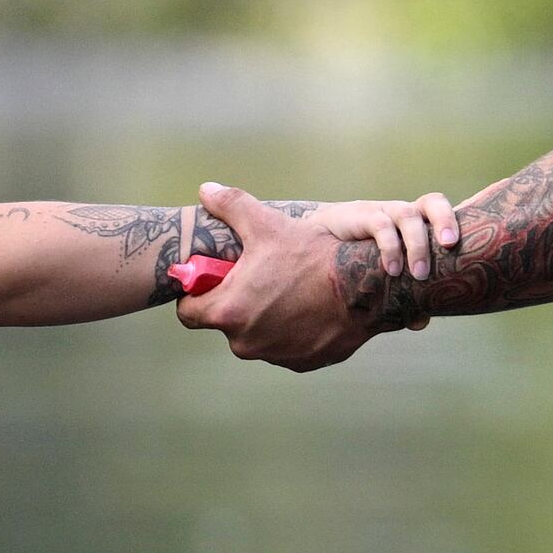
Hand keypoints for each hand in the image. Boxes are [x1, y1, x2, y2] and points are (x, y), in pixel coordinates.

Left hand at [175, 182, 449, 369]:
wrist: (363, 288)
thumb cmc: (312, 257)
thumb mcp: (267, 224)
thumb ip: (230, 206)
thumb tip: (206, 189)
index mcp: (228, 312)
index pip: (188, 314)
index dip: (196, 296)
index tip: (211, 282)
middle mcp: (245, 342)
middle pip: (224, 324)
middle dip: (235, 305)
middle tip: (258, 280)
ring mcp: (273, 356)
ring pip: (256, 337)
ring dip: (263, 320)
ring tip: (287, 292)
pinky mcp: (300, 363)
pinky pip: (284, 347)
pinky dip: (290, 332)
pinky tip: (307, 309)